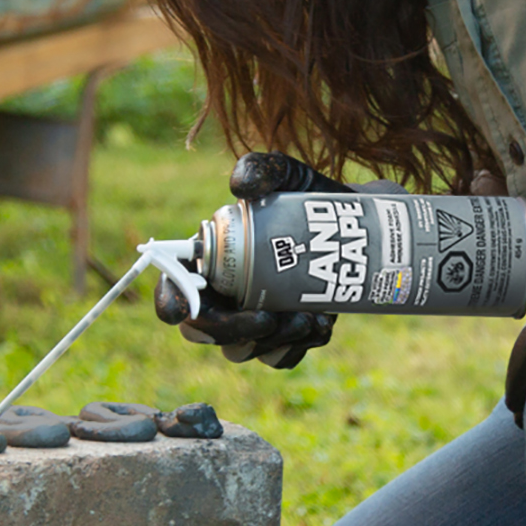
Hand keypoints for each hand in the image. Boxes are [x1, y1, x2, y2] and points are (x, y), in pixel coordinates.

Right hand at [153, 151, 348, 369]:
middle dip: (232, 332)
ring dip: (270, 342)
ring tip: (306, 318)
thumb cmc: (307, 197)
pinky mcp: (282, 336)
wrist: (354, 226)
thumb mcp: (287, 174)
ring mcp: (250, 320)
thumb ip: (261, 168)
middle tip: (269, 319)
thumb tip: (237, 187)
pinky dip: (296, 348)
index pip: (174, 288)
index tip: (185, 308)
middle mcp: (222, 295)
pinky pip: (278, 357)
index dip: (171, 302)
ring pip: (243, 351)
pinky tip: (319, 324)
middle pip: (203, 332)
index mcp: (206, 260)